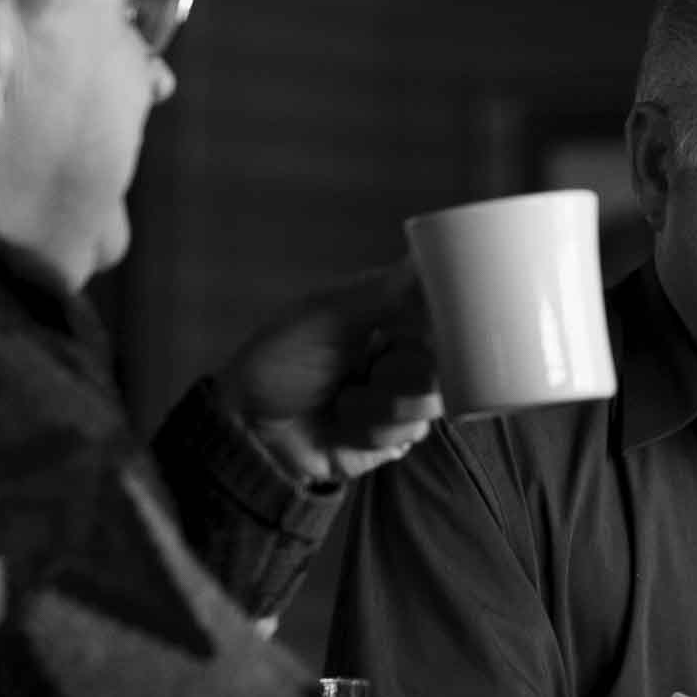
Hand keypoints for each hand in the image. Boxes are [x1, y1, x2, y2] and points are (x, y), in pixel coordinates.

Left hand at [215, 260, 442, 485]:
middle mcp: (400, 354)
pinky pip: (411, 433)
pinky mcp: (393, 437)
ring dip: (384, 404)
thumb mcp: (326, 317)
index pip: (441, 313)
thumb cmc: (279, 360)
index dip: (446, 324)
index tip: (426, 333)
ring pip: (431, 401)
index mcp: (389, 316)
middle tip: (372, 371)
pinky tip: (345, 426)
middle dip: (406, 371)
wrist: (249, 429)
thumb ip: (382, 292)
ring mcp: (399, 397)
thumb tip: (425, 259)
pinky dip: (374, 431)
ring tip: (345, 401)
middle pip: (445, 361)